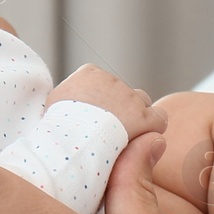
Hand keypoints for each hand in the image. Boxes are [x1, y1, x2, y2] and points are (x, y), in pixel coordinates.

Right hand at [48, 64, 166, 140]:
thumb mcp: (54, 104)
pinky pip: (159, 118)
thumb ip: (66, 100)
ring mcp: (131, 98)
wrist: (73, 137)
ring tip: (125, 135)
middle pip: (121, 91)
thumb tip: (73, 102)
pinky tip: (144, 139)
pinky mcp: (145, 117)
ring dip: (136, 115)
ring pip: (141, 102)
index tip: (94, 117)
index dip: (102, 101)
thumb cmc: (57, 124)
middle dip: (119, 107)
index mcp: (89, 74)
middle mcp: (112, 81)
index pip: (102, 82)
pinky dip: (154, 127)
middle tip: (109, 129)